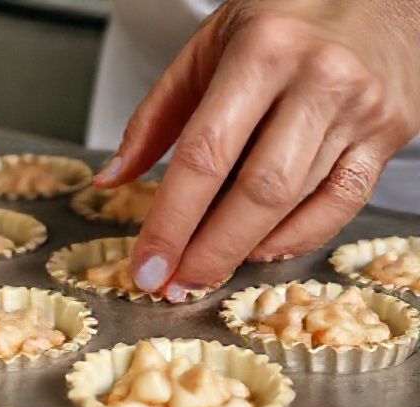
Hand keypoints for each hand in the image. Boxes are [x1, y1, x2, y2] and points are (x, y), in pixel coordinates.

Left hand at [94, 0, 419, 301]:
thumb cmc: (284, 19)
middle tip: (174, 285)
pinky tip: (260, 251)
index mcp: (262, 51)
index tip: (146, 263)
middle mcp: (318, 79)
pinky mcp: (391, 132)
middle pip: (256, 190)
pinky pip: (342, 204)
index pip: (205, 153)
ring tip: (204, 272)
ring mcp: (361, 109)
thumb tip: (111, 181)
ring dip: (244, 250)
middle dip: (208, 249)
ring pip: (297, 202)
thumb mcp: (208, 47)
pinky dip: (296, 237)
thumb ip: (156, 116)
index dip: (172, 219)